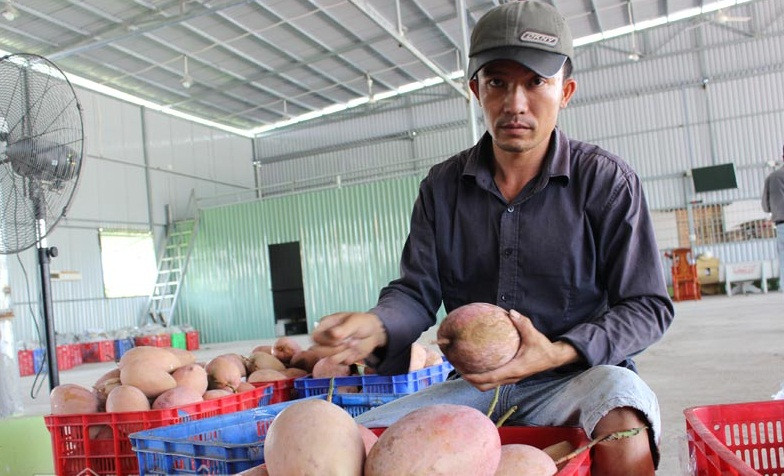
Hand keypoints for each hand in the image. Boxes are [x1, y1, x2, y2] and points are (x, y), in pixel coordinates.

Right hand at [310, 312, 387, 365]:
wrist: (374, 333)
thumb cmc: (362, 322)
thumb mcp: (354, 322)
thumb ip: (343, 329)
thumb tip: (333, 334)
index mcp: (325, 326)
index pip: (315, 337)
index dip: (326, 340)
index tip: (340, 337)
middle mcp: (325, 338)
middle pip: (318, 351)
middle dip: (335, 349)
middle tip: (349, 341)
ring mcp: (332, 349)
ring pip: (330, 359)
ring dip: (345, 352)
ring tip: (354, 343)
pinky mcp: (339, 358)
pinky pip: (341, 363)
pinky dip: (350, 357)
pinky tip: (355, 350)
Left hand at [461, 309, 579, 390]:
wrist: (554, 358)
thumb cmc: (543, 348)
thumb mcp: (534, 335)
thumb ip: (523, 323)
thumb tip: (511, 312)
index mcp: (514, 369)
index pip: (491, 378)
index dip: (475, 377)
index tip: (462, 373)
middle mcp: (511, 377)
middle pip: (486, 386)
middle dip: (471, 380)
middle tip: (458, 369)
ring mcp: (511, 378)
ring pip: (490, 385)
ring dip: (476, 379)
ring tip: (463, 368)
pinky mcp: (512, 376)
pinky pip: (494, 379)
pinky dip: (484, 376)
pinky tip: (478, 363)